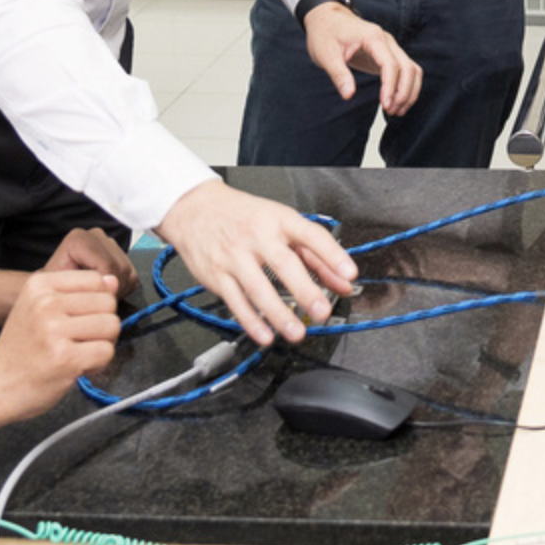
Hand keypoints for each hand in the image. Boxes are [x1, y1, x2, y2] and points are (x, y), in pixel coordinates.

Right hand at [0, 269, 123, 421]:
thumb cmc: (21, 349)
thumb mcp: (40, 309)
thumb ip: (78, 293)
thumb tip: (113, 281)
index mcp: (39, 285)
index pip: (96, 279)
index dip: (96, 302)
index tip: (77, 320)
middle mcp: (45, 303)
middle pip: (108, 302)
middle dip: (102, 324)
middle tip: (79, 341)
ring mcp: (54, 330)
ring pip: (112, 326)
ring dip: (102, 344)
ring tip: (78, 353)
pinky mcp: (65, 358)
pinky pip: (106, 352)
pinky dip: (98, 363)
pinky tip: (77, 367)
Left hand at [42, 227, 138, 300]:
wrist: (53, 288)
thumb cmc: (53, 289)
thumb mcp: (62, 289)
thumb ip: (84, 285)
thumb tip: (112, 283)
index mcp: (79, 239)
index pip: (107, 265)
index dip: (106, 287)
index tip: (96, 300)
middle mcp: (96, 235)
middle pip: (120, 267)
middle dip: (112, 290)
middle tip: (97, 302)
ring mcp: (109, 242)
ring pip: (127, 272)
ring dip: (118, 290)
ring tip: (99, 297)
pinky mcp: (119, 252)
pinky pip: (131, 274)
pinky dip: (122, 288)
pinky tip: (105, 291)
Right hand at [158, 179, 359, 343]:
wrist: (195, 209)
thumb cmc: (245, 217)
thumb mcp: (282, 226)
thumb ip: (316, 255)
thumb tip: (343, 282)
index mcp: (279, 220)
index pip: (310, 235)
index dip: (332, 255)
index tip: (349, 274)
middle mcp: (257, 237)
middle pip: (284, 265)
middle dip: (306, 290)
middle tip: (323, 311)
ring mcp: (234, 256)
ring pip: (258, 288)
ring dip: (279, 314)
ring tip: (297, 332)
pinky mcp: (216, 276)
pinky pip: (236, 302)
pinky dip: (251, 322)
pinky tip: (265, 335)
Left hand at [302, 2, 421, 116]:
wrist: (326, 18)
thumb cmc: (325, 33)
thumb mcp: (326, 55)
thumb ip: (339, 75)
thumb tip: (349, 95)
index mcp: (372, 38)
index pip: (390, 64)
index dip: (390, 86)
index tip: (385, 104)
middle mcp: (386, 40)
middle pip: (408, 68)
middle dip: (403, 92)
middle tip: (390, 111)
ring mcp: (390, 47)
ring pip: (412, 69)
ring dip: (409, 91)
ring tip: (396, 111)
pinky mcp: (388, 54)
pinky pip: (407, 70)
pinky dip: (407, 86)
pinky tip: (397, 101)